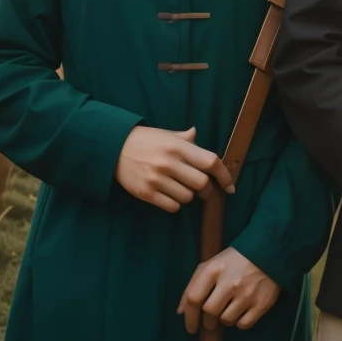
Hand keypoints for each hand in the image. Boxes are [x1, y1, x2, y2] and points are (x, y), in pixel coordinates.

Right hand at [114, 126, 233, 212]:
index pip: (210, 161)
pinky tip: (170, 195)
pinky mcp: (146, 193)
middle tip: (203, 189)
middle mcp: (169, 162)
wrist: (112, 148)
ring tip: (180, 188)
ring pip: (187, 198)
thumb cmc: (144, 140)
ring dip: (189, 196)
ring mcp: (156, 179)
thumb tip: (196, 134)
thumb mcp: (165, 134)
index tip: (230, 185)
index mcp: (178, 146)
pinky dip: (175, 204)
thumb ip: (184, 138)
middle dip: (206, 190)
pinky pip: (172, 206)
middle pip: (201, 184)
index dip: (224, 175)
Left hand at [177, 246, 279, 332]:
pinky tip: (242, 312)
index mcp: (214, 269)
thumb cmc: (236, 259)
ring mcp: (247, 293)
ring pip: (226, 320)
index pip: (193, 298)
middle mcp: (230, 281)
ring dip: (224, 319)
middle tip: (210, 321)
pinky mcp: (262, 303)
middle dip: (207, 321)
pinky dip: (240, 322)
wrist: (270, 251)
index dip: (189, 317)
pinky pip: (244, 324)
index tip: (191, 328)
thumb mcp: (212, 264)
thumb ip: (194, 285)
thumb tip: (181, 312)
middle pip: (209, 312)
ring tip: (230, 310)